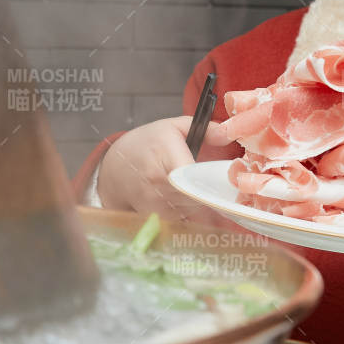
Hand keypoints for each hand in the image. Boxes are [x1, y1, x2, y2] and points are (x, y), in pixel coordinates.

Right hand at [95, 116, 236, 227]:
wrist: (116, 168)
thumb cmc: (145, 145)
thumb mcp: (172, 127)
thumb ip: (203, 129)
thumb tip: (227, 133)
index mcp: (164, 156)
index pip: (192, 175)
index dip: (208, 178)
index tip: (220, 177)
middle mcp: (158, 183)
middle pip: (197, 194)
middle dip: (209, 189)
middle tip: (216, 182)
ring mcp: (156, 203)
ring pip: (193, 207)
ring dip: (201, 200)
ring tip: (198, 186)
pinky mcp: (156, 216)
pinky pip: (184, 216)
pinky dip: (190, 208)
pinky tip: (188, 197)